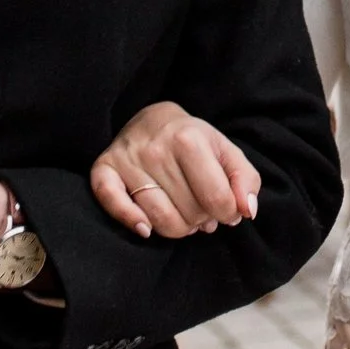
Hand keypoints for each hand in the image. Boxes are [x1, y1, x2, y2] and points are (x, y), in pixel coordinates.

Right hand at [91, 100, 261, 239]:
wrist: (153, 120)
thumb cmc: (194, 142)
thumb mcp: (226, 152)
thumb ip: (246, 180)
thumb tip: (246, 212)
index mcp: (189, 139)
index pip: (216, 198)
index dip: (227, 214)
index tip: (226, 211)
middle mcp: (156, 148)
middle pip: (188, 214)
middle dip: (201, 220)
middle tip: (201, 209)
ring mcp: (128, 159)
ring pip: (158, 219)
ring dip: (176, 228)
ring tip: (184, 217)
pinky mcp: (104, 169)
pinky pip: (114, 204)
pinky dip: (132, 221)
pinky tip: (147, 228)